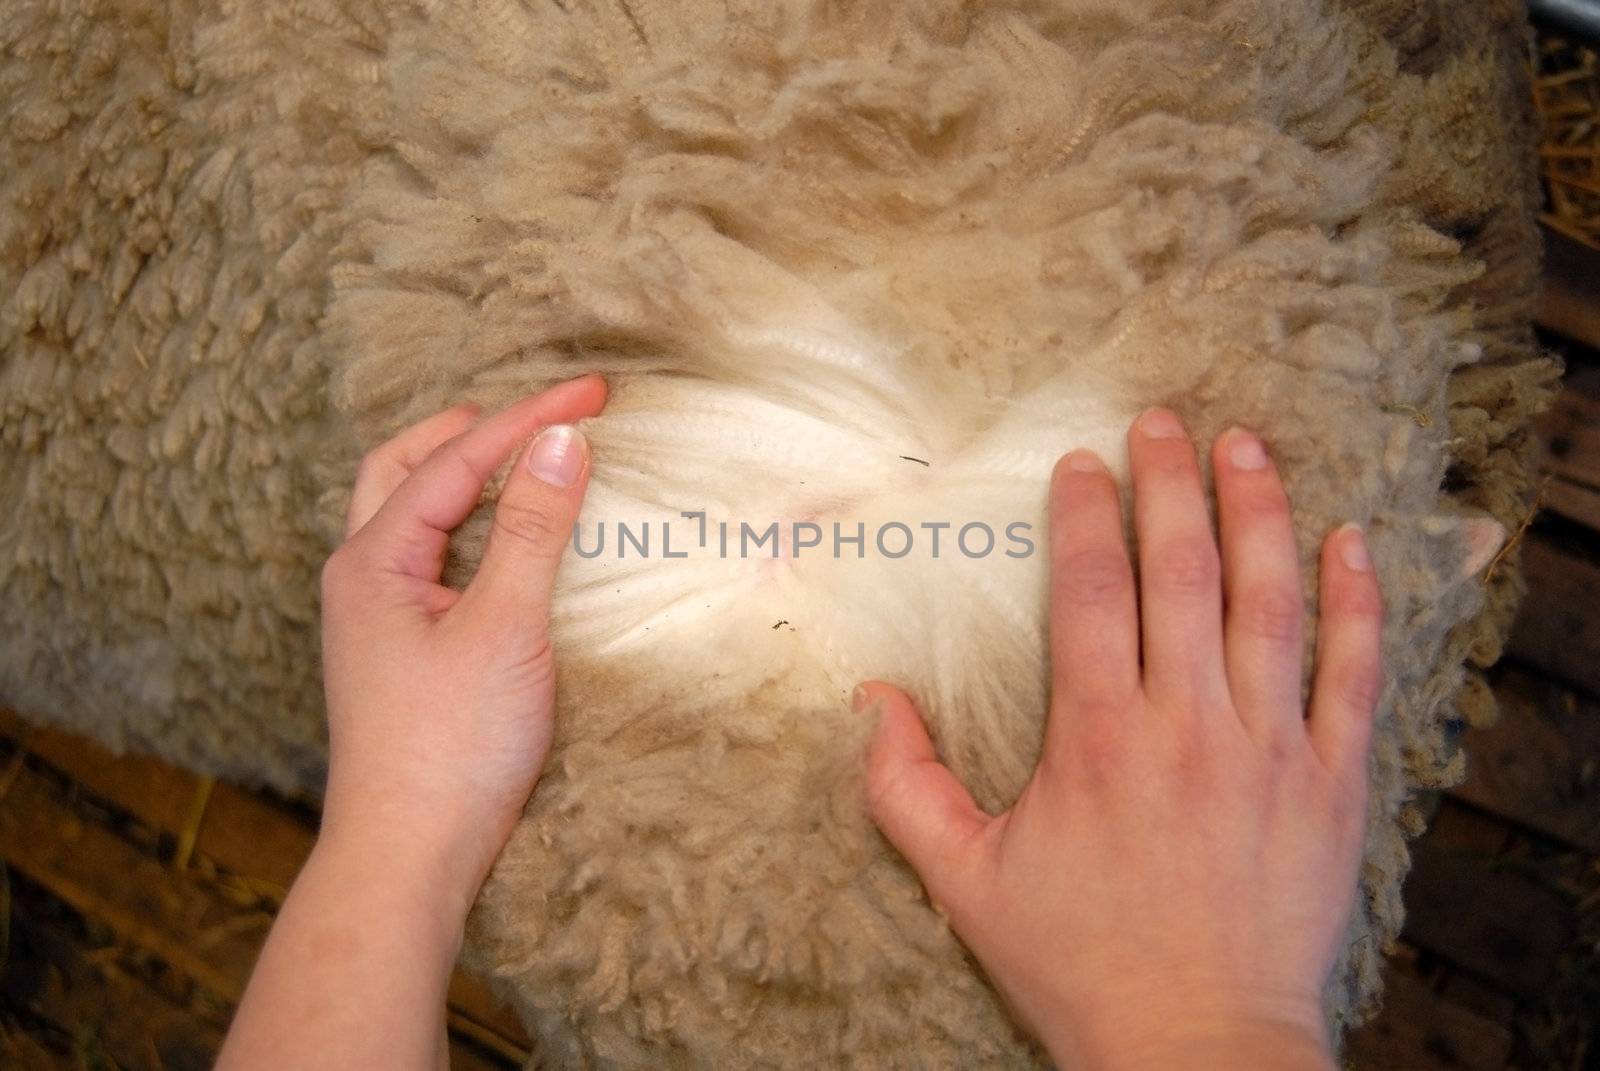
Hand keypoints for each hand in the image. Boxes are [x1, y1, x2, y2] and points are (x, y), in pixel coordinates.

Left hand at [318, 375, 606, 899]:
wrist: (409, 857)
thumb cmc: (451, 748)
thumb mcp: (505, 628)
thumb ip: (533, 529)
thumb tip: (563, 441)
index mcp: (373, 561)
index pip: (458, 462)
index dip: (529, 419)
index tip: (596, 393)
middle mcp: (361, 578)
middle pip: (404, 468)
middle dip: (472, 430)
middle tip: (542, 413)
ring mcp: (374, 617)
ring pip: (408, 512)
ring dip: (459, 473)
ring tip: (519, 457)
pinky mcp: (398, 651)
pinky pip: (426, 556)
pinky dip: (465, 524)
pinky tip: (503, 540)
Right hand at [859, 408, 1381, 1070]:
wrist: (1197, 1047)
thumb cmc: (1079, 964)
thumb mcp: (966, 880)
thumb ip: (904, 786)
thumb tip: (869, 700)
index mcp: (1098, 736)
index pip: (1089, 589)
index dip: (1085, 513)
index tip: (1083, 462)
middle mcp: (1187, 723)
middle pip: (1181, 571)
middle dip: (1170, 482)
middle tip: (1163, 419)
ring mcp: (1270, 748)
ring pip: (1270, 602)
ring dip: (1258, 513)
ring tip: (1247, 444)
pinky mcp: (1332, 782)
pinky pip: (1355, 675)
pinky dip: (1358, 603)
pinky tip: (1351, 542)